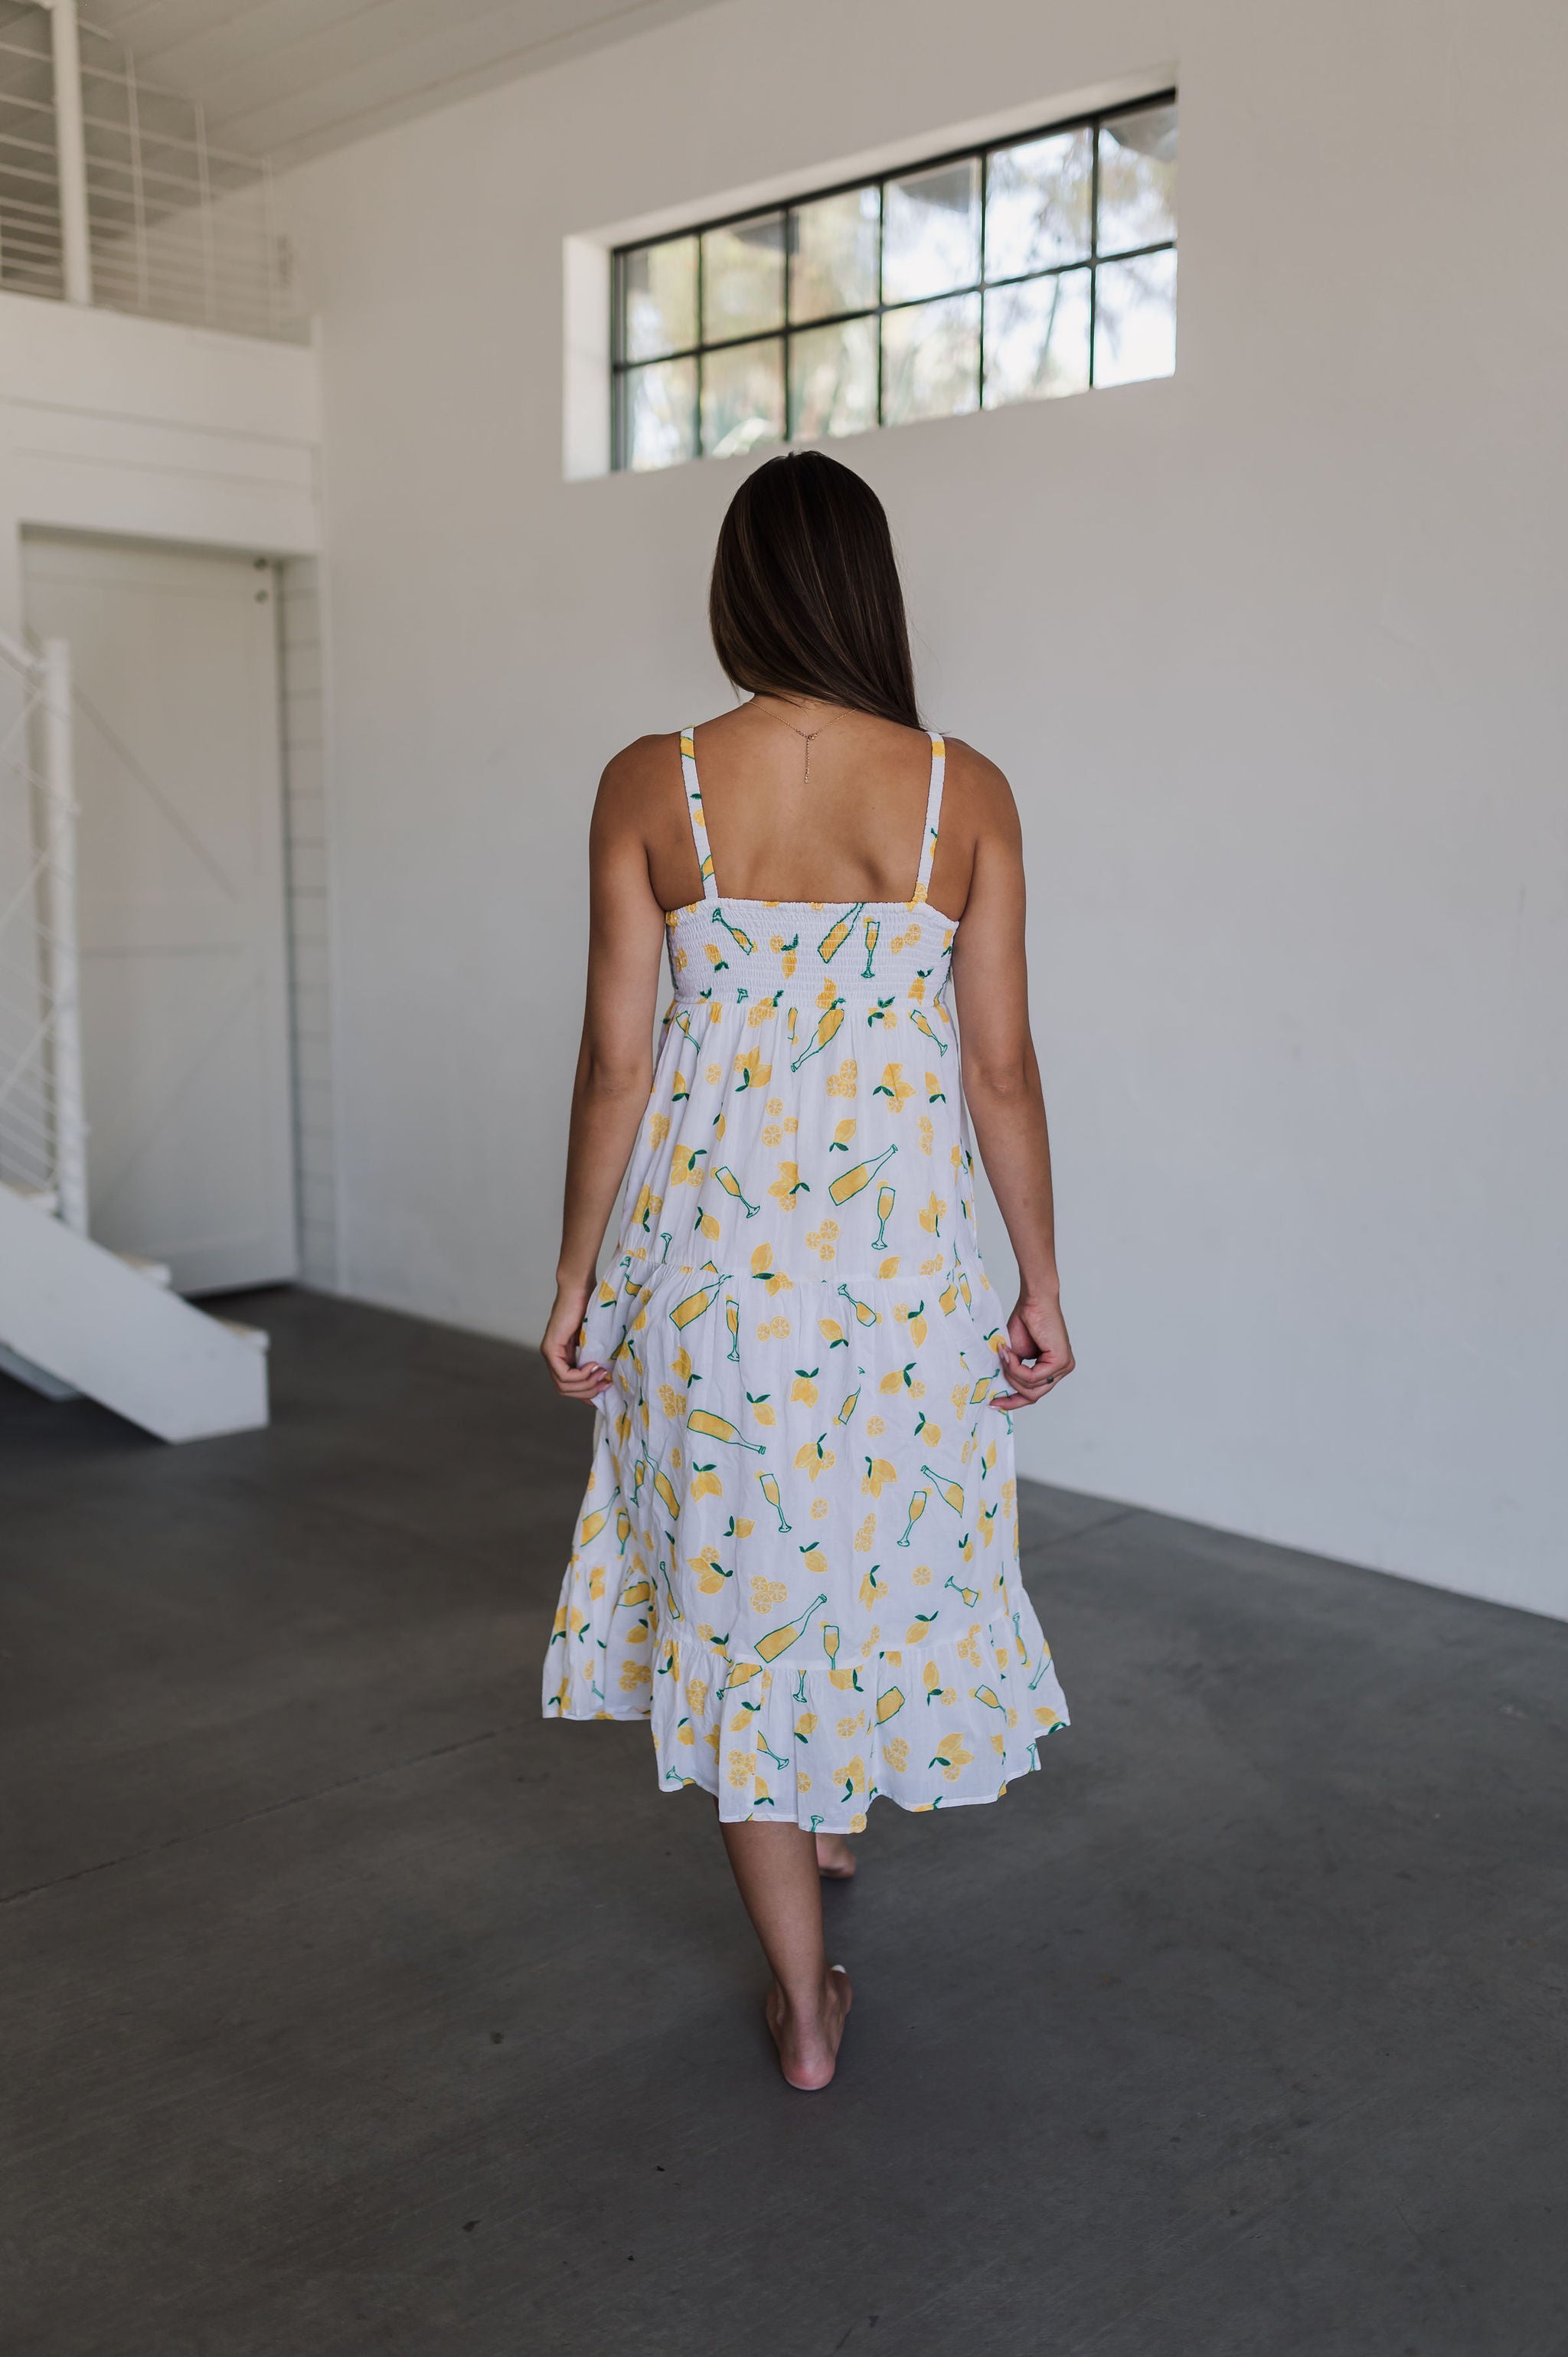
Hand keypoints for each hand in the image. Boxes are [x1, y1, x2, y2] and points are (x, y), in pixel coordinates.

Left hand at [540, 1276, 611, 1402]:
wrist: (580, 1288)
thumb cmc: (591, 1307)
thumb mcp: (595, 1340)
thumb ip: (594, 1358)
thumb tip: (606, 1379)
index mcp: (562, 1356)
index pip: (568, 1387)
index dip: (586, 1394)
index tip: (605, 1389)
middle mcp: (552, 1358)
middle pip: (565, 1390)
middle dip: (587, 1393)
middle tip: (606, 1384)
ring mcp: (549, 1353)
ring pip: (563, 1386)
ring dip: (586, 1385)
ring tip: (602, 1375)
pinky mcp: (550, 1348)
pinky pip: (563, 1375)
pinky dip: (580, 1376)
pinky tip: (593, 1366)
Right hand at [991, 1293, 1073, 1410]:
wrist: (1033, 1300)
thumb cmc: (1025, 1321)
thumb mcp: (1015, 1354)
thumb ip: (1014, 1372)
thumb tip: (1003, 1390)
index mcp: (1052, 1368)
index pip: (1034, 1393)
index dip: (1013, 1401)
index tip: (994, 1404)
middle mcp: (1061, 1369)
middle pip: (1033, 1395)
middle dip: (1011, 1392)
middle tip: (994, 1390)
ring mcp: (1064, 1367)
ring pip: (1031, 1388)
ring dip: (1011, 1373)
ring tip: (1004, 1355)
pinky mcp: (1061, 1361)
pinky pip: (1033, 1378)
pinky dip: (1016, 1368)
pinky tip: (1010, 1353)